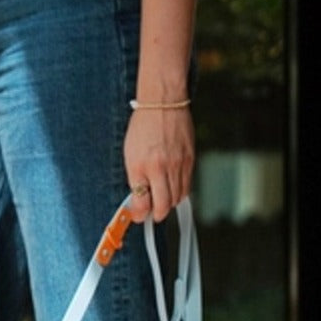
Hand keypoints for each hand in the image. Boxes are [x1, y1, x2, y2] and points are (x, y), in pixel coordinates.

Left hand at [124, 106, 194, 222]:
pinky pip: (187, 186)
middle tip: (151, 213)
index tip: (138, 216)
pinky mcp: (190, 159)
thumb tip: (139, 201)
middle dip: (157, 214)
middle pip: (163, 205)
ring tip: (161, 199)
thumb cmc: (142, 128)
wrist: (163, 103)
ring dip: (169, 204)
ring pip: (177, 198)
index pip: (142, 203)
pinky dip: (179, 192)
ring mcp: (178, 164)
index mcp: (140, 166)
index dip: (139, 215)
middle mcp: (160, 167)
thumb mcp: (130, 155)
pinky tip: (172, 187)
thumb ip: (135, 178)